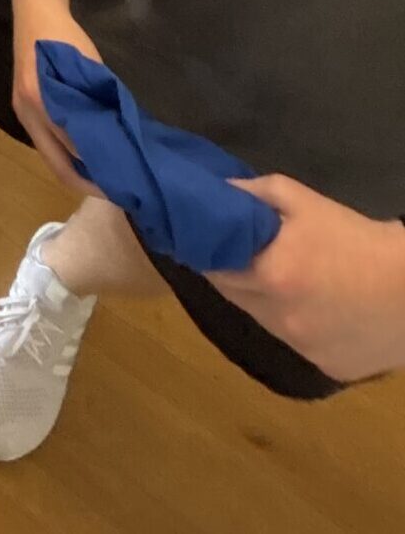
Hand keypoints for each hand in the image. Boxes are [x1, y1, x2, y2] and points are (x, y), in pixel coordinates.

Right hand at [11, 0, 104, 196]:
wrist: (34, 12)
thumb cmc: (65, 36)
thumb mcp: (89, 66)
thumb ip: (97, 100)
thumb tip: (120, 134)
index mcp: (44, 100)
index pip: (74, 148)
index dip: (99, 166)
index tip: (122, 178)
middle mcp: (28, 112)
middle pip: (57, 164)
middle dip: (85, 181)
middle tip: (114, 189)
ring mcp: (22, 112)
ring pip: (49, 156)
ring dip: (74, 169)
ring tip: (102, 176)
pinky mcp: (22, 108)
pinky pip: (43, 142)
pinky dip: (63, 153)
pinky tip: (83, 154)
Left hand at [208, 178, 404, 380]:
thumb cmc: (355, 239)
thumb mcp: (302, 200)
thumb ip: (252, 195)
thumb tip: (215, 194)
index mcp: (269, 274)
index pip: (210, 267)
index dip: (208, 251)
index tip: (209, 239)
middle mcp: (276, 317)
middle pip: (231, 295)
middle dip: (234, 273)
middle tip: (251, 255)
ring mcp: (299, 348)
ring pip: (260, 320)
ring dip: (263, 301)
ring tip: (290, 279)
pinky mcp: (322, 368)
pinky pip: (292, 343)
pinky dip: (295, 325)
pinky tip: (317, 308)